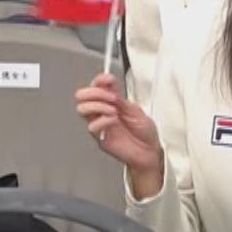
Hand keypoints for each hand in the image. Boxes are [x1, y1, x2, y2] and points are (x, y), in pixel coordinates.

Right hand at [74, 73, 164, 194]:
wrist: (149, 151)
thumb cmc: (145, 132)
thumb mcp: (136, 110)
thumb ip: (121, 100)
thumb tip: (110, 87)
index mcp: (111, 102)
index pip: (96, 86)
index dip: (99, 80)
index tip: (108, 79)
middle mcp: (102, 111)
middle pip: (82, 96)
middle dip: (94, 92)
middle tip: (110, 97)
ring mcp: (99, 124)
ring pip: (82, 109)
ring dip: (97, 105)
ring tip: (113, 110)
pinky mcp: (100, 137)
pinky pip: (92, 127)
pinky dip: (103, 120)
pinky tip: (114, 121)